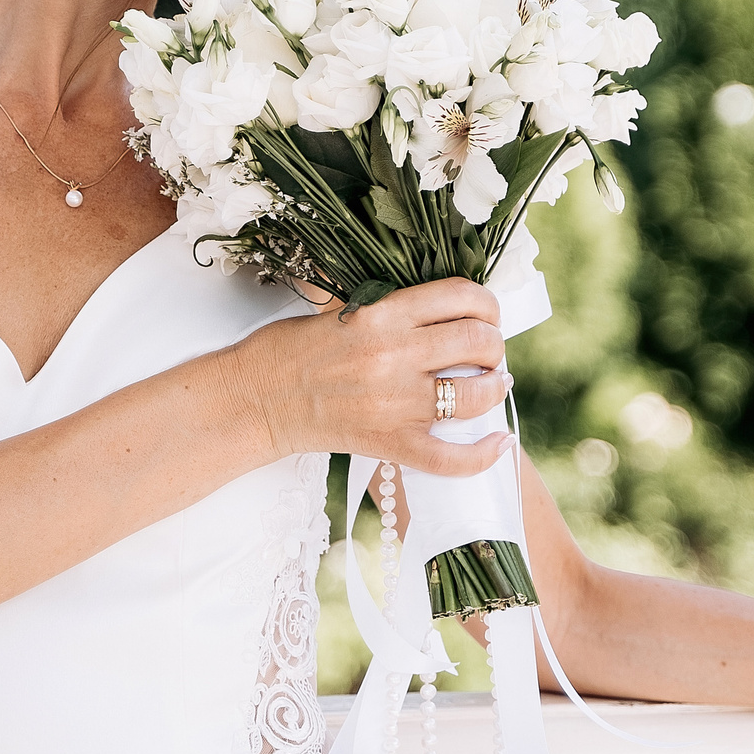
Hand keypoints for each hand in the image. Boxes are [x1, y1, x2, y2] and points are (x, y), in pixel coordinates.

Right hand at [226, 277, 512, 474]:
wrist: (255, 399)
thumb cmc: (289, 350)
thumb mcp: (336, 307)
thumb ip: (387, 305)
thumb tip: (436, 303)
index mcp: (381, 313)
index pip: (459, 295)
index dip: (486, 303)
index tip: (485, 313)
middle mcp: (393, 355)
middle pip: (477, 341)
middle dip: (494, 344)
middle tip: (488, 350)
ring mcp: (393, 402)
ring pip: (474, 394)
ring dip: (494, 387)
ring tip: (492, 384)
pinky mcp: (388, 442)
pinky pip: (449, 457)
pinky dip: (482, 454)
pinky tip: (497, 442)